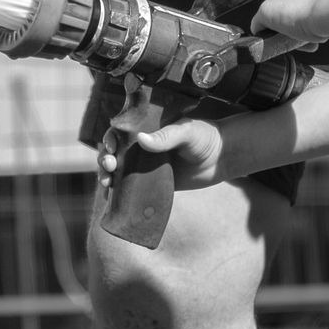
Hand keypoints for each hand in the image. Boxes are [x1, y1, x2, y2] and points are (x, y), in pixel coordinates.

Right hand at [97, 121, 224, 191]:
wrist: (222, 158)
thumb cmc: (205, 137)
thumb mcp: (187, 131)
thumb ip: (167, 136)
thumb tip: (141, 139)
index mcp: (147, 129)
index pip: (121, 133)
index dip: (110, 140)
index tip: (112, 147)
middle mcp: (143, 147)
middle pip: (115, 153)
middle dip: (106, 159)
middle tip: (110, 166)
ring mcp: (147, 166)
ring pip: (119, 172)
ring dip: (108, 176)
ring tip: (107, 184)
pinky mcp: (154, 184)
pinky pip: (132, 189)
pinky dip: (118, 194)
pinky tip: (109, 200)